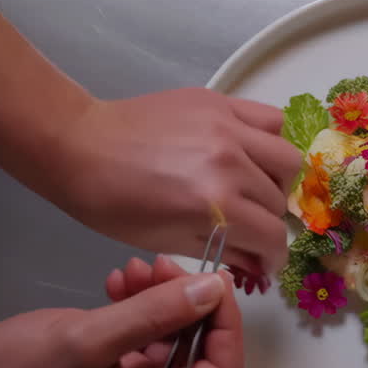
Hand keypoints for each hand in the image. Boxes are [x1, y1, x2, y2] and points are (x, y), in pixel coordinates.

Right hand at [0, 257, 241, 367]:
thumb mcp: (83, 339)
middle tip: (158, 263)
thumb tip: (212, 290)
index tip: (208, 277)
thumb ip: (153, 314)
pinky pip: (137, 336)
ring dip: (158, 299)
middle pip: (197, 351)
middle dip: (186, 303)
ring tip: (131, 270)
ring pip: (167, 338)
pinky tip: (115, 283)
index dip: (224, 323)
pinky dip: (134, 307)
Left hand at [51, 88, 300, 274]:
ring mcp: (228, 127)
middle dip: (268, 222)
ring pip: (286, 158)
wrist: (80, 147)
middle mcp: (231, 163)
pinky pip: (270, 119)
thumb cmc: (114, 204)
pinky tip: (247, 150)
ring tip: (254, 185)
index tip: (264, 260)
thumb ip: (224, 250)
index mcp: (216, 204)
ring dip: (277, 180)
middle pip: (278, 201)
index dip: (272, 257)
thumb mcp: (169, 241)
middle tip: (248, 224)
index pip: (272, 236)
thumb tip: (259, 265)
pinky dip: (268, 139)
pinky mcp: (220, 102)